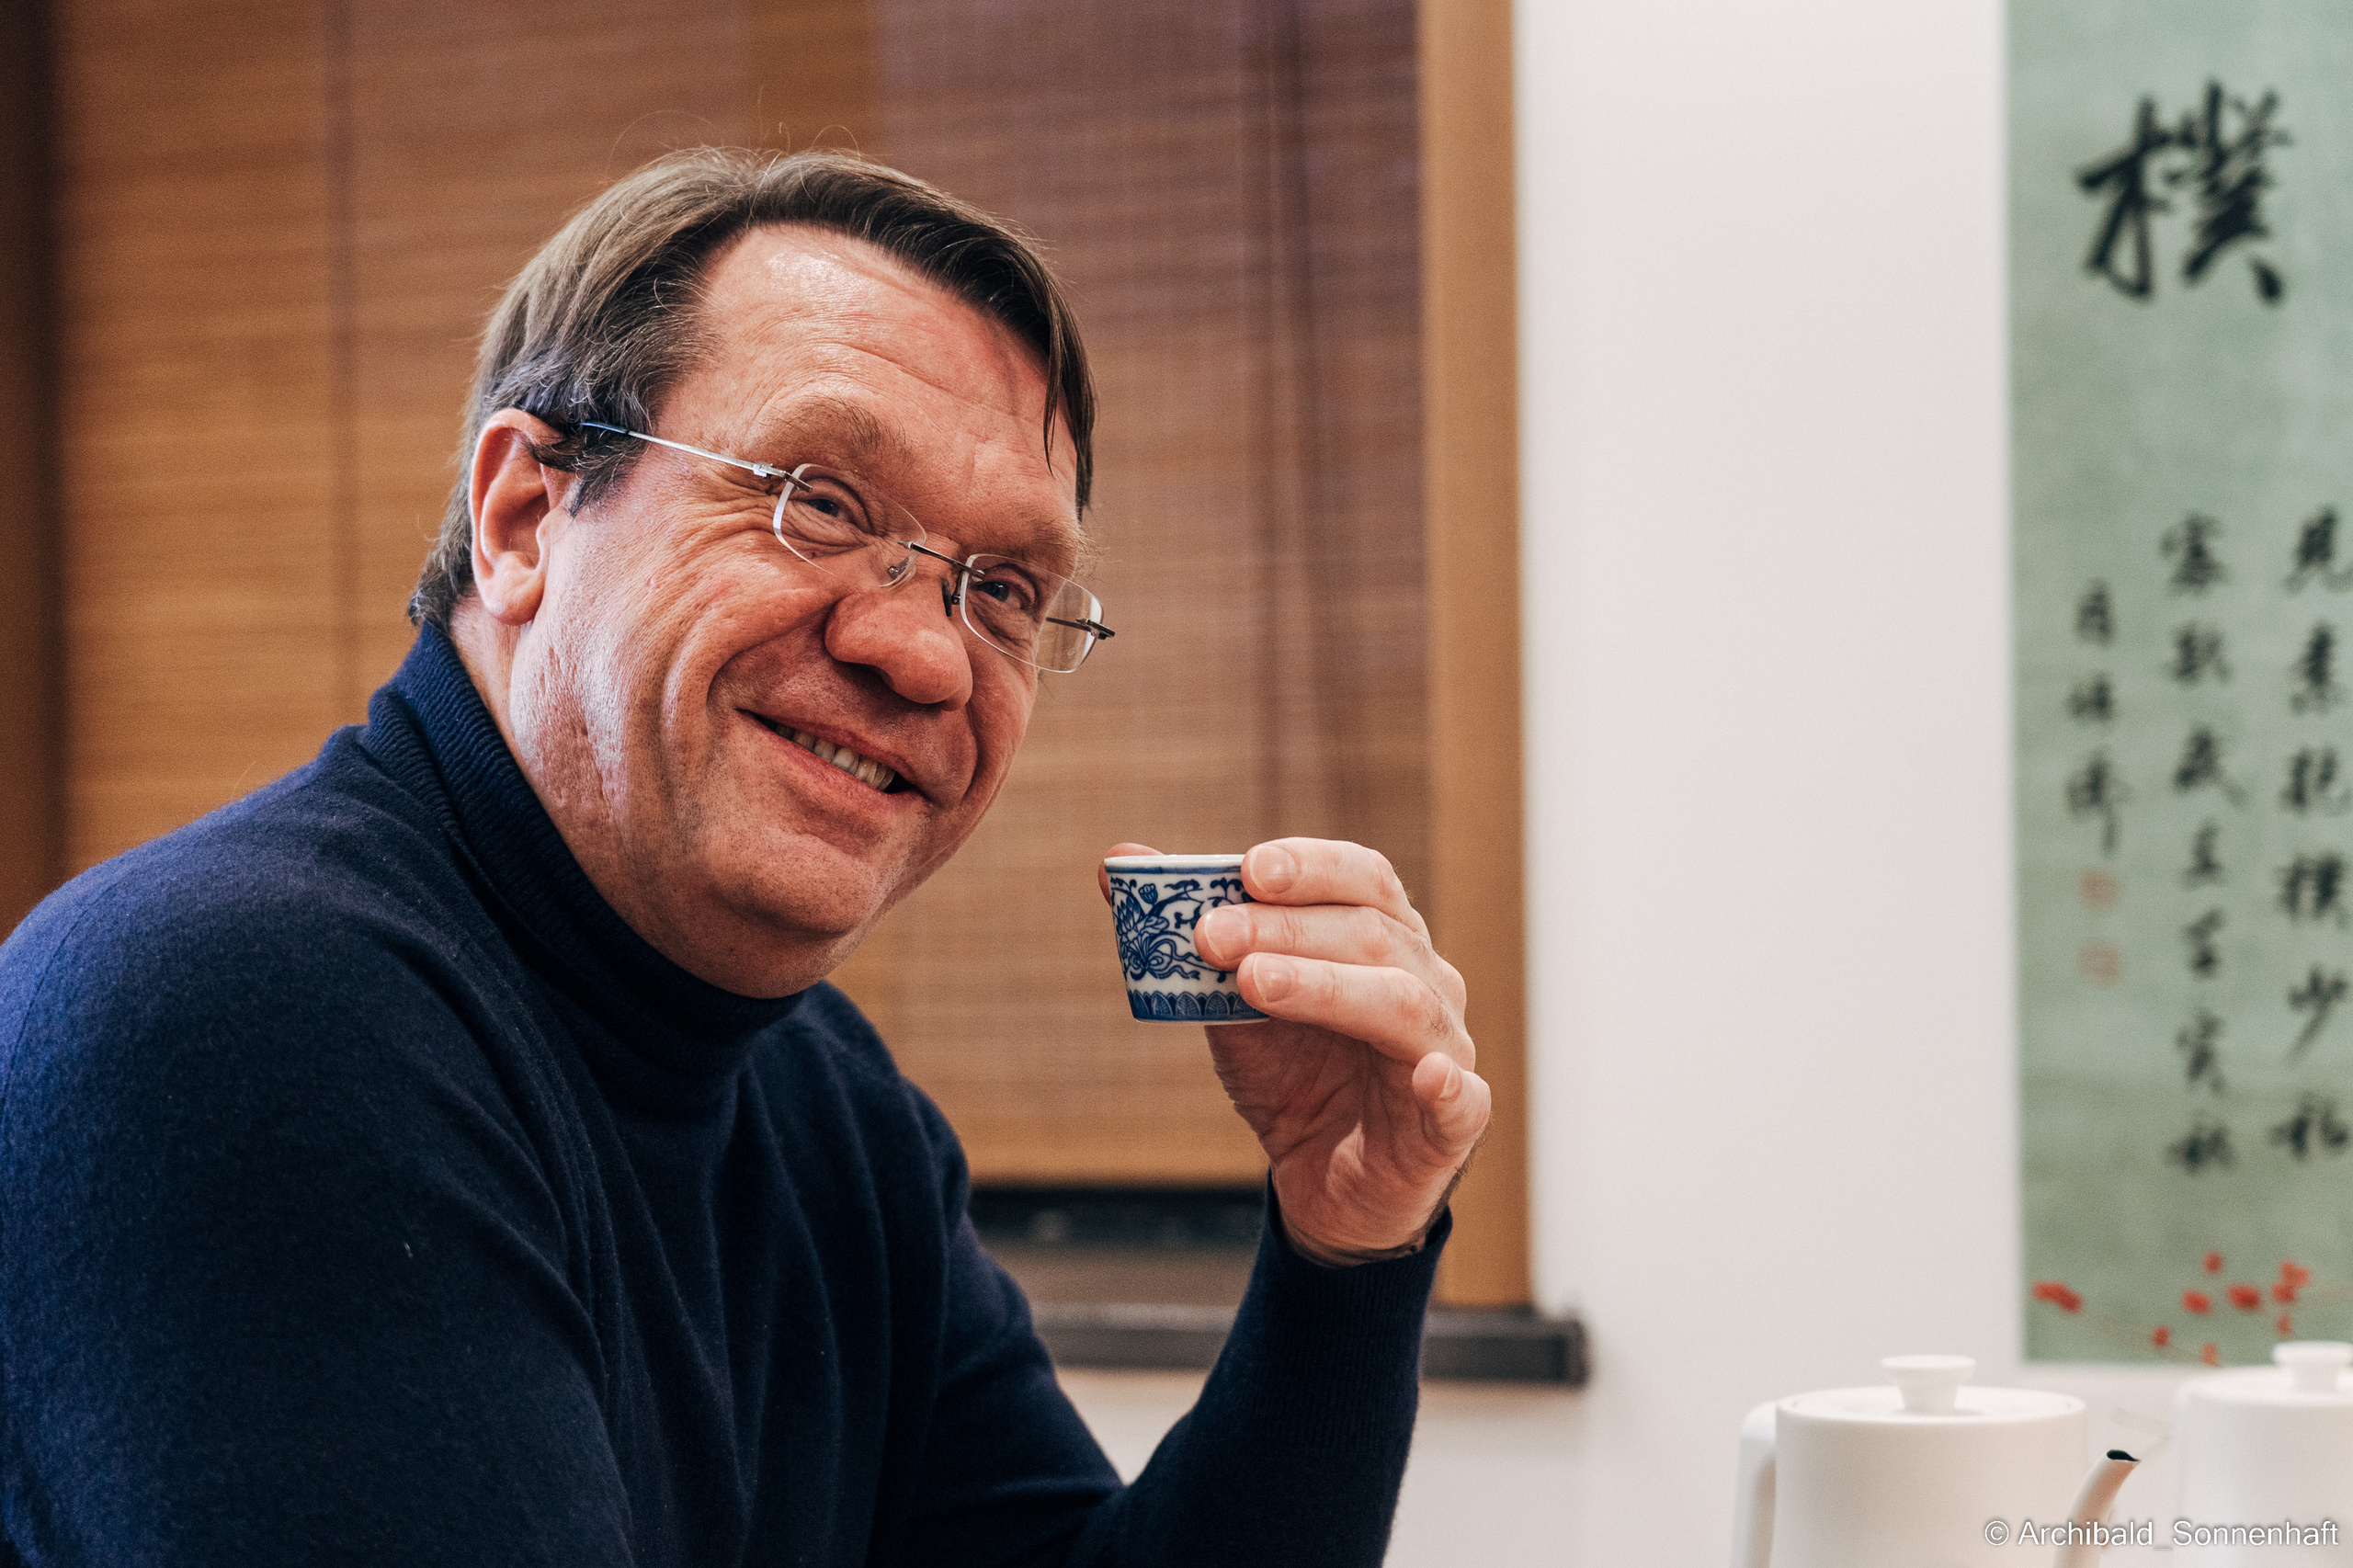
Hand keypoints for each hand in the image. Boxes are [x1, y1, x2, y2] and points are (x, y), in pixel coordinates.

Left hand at [1099, 838, 1490, 1263]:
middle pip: (1368, 932)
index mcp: (1381, 938)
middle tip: (1210, 934)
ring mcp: (1444, 1047)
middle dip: (1283, 928)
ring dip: (1323, 985)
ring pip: (1398, 1001)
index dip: (1308, 867)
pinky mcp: (1456, 1121)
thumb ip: (1190, 939)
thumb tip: (1117, 864)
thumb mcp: (1230, 1006)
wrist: (1322, 1185)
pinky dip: (1446, 1084)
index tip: (1245, 869)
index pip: (1360, 878)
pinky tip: (1427, 1076)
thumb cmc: (1292, 1079)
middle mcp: (1425, 980)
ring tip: (1252, 983)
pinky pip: (1462, 1098)